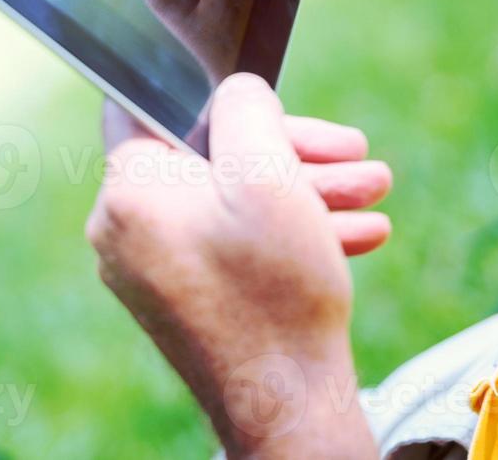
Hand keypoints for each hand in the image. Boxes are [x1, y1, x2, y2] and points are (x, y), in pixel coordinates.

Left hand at [87, 76, 388, 458]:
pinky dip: (283, 234)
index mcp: (129, 188)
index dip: (209, 91)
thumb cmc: (275, 289)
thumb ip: (245, 108)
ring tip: (374, 193)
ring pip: (229, 203)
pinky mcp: (182, 299)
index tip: (261, 96)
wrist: (288, 406)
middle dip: (291, 152)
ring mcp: (151, 269)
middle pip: (208, 158)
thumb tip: (236, 93)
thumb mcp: (268, 173)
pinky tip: (355, 234)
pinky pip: (229, 245)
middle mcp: (124, 228)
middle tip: (356, 154)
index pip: (147, 105)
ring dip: (304, 193)